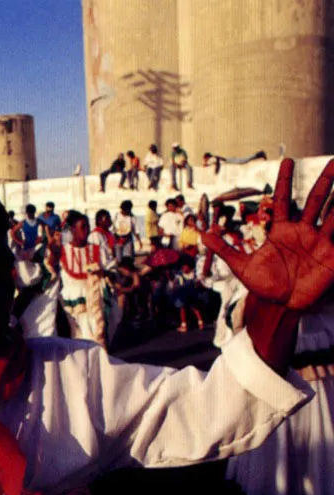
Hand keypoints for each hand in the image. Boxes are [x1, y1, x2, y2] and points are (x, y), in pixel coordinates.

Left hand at [202, 159, 333, 310]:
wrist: (281, 306)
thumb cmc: (263, 285)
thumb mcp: (241, 267)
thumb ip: (224, 250)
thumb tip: (202, 234)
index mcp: (281, 230)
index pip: (282, 199)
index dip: (284, 181)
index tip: (288, 160)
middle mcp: (302, 231)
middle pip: (315, 201)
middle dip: (325, 181)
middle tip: (333, 161)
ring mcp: (319, 241)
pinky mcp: (332, 254)